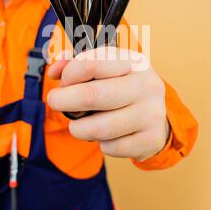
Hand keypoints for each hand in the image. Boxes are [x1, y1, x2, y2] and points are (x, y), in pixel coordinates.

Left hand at [47, 46, 169, 162]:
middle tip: (55, 102)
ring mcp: (151, 113)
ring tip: (78, 125)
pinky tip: (107, 135)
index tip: (63, 82)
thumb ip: (75, 64)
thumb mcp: (104, 67)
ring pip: (99, 128)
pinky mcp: (151, 139)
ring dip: (79, 129)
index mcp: (133, 61)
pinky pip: (111, 147)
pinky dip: (101, 144)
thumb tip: (55, 71)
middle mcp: (146, 85)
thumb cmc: (121, 87)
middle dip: (64, 101)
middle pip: (92, 95)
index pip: (90, 64)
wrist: (155, 115)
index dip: (68, 75)